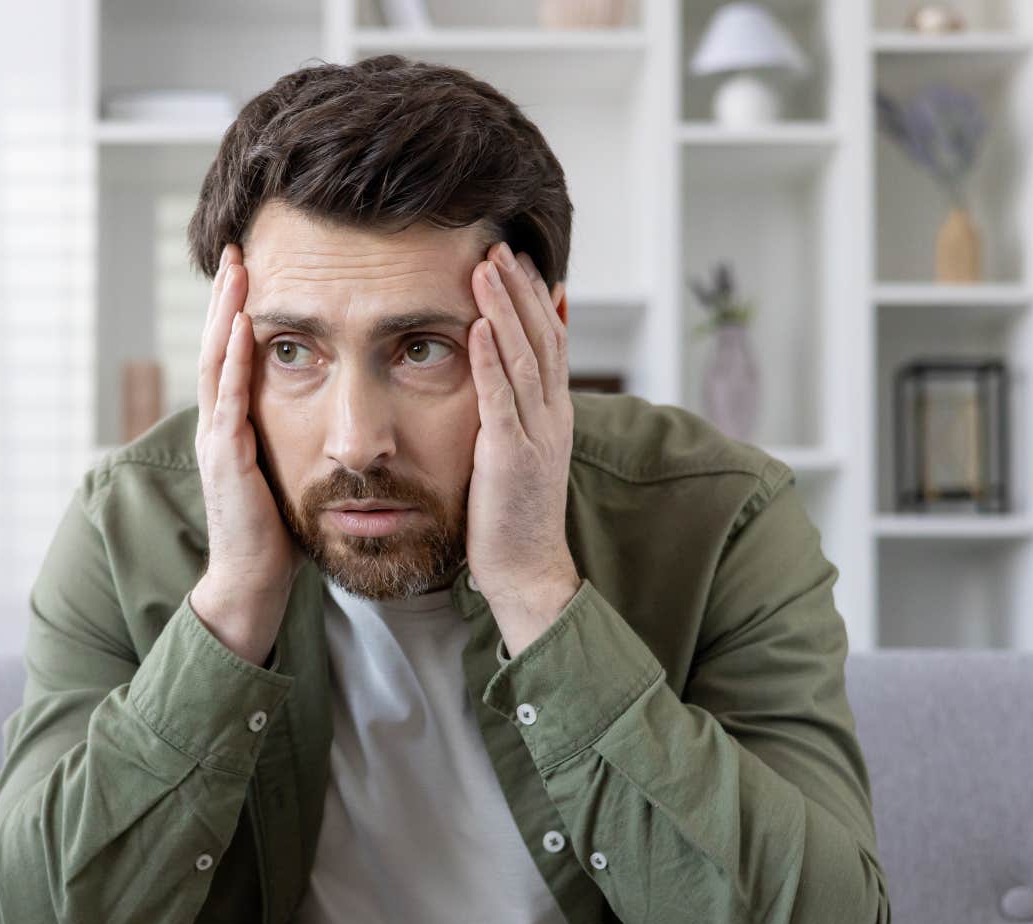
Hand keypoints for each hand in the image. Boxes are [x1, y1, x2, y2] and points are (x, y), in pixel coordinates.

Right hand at [191, 243, 304, 662]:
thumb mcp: (286, 471)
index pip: (232, 356)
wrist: (252, 581)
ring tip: (236, 272)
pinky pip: (228, 400)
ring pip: (216, 363)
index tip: (252, 269)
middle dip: (226, 297)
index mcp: (232, 426)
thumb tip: (322, 410)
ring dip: (225, 314)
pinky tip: (242, 329)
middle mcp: (217, 426)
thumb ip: (290, 437)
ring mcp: (216, 440)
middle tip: (237, 250)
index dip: (238, 311)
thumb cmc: (275, 533)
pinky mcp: (226, 459)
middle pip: (216, 346)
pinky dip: (232, 361)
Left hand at [465, 241, 581, 654]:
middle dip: (520, 288)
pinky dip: (491, 359)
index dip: (535, 297)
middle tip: (498, 245)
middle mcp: (552, 416)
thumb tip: (501, 375)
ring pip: (525, 356)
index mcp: (554, 413)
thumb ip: (513, 410)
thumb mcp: (516, 450)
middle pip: (543, 336)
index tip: (517, 259)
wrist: (526, 569)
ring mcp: (536, 434)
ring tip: (487, 267)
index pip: (550, 340)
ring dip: (505, 308)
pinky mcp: (511, 456)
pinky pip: (502, 398)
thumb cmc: (511, 514)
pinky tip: (477, 326)